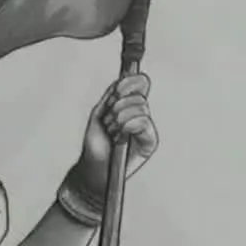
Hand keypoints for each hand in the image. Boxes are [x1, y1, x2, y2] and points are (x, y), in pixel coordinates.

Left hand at [70, 73, 158, 195]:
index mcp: (129, 105)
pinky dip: (127, 127)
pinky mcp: (151, 141)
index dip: (131, 82)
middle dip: (117, 108)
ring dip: (119, 120)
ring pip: (140, 107)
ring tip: (112, 133)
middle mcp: (141, 115)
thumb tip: (123, 78)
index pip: (141, 84)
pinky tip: (120, 138)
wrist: (94, 167)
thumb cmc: (95, 144)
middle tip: (108, 122)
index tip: (117, 90)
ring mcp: (147, 128)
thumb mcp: (99, 114)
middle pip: (138, 96)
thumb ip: (111, 96)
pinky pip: (143, 121)